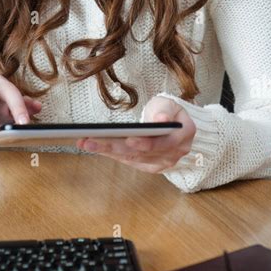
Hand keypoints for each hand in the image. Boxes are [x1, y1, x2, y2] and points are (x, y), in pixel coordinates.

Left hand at [75, 95, 196, 173]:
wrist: (169, 121)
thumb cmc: (167, 110)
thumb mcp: (168, 103)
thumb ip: (164, 110)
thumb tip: (161, 120)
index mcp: (184, 136)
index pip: (164, 143)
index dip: (146, 143)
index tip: (128, 139)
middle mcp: (175, 153)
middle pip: (142, 153)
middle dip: (115, 146)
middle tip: (92, 141)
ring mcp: (163, 163)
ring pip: (132, 158)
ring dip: (108, 151)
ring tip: (86, 143)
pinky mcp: (150, 167)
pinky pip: (129, 161)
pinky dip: (112, 155)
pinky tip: (97, 148)